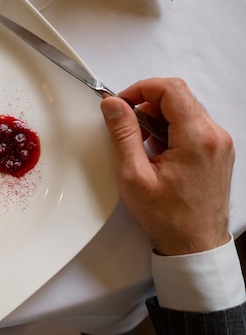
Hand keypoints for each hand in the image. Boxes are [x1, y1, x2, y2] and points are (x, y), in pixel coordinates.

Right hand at [100, 78, 233, 255]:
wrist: (195, 245)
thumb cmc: (168, 218)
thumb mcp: (134, 175)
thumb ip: (123, 134)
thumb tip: (113, 105)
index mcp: (197, 138)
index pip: (171, 89)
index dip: (141, 89)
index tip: (121, 102)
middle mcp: (215, 136)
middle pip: (178, 97)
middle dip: (147, 105)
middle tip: (126, 126)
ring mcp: (220, 143)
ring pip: (185, 110)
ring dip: (158, 119)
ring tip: (141, 146)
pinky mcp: (218, 151)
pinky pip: (192, 126)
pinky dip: (171, 131)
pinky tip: (157, 153)